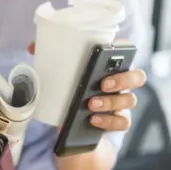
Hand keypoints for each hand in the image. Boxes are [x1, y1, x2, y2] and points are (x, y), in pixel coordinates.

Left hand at [27, 42, 146, 131]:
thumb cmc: (73, 89)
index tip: (111, 51)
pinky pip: (122, 122)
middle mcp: (122, 83)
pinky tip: (93, 120)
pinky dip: (108, 121)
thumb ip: (52, 59)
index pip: (128, 52)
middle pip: (137, 77)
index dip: (125, 50)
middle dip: (122, 80)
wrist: (73, 122)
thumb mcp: (63, 74)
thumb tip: (33, 47)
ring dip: (111, 102)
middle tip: (102, 84)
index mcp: (111, 66)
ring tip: (90, 104)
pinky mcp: (118, 121)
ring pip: (130, 100)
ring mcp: (122, 103)